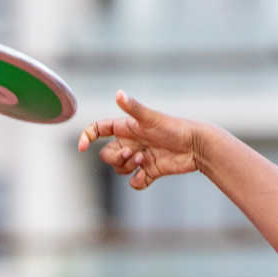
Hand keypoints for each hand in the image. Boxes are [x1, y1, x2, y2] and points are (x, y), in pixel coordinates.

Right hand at [78, 91, 201, 189]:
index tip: (81, 147)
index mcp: (126, 128)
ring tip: (144, 160)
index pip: (98, 131)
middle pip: (107, 155)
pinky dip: (137, 182)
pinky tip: (145, 176)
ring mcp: (140, 158)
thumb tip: (118, 94)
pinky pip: (134, 182)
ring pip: (119, 169)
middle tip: (134, 154)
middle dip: (115, 158)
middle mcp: (131, 142)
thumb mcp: (152, 118)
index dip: (86, 137)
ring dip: (127, 168)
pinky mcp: (150, 171)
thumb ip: (133, 108)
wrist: (196, 146)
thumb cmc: (175, 128)